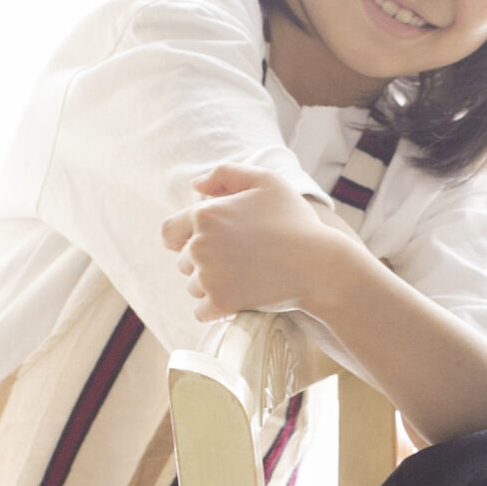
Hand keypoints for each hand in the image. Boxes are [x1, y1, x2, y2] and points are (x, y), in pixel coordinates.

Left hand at [160, 165, 362, 321]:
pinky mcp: (220, 303)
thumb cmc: (294, 221)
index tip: (206, 244)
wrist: (318, 265)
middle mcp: (199, 245)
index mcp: (205, 215)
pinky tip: (236, 299)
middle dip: (203, 261)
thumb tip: (195, 186)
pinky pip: (201, 311)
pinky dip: (215, 309)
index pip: (169, 231)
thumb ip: (225, 174)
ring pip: (193, 286)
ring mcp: (208, 276)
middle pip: (183, 260)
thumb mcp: (266, 181)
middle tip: (238, 260)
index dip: (183, 237)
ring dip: (211, 285)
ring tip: (243, 277)